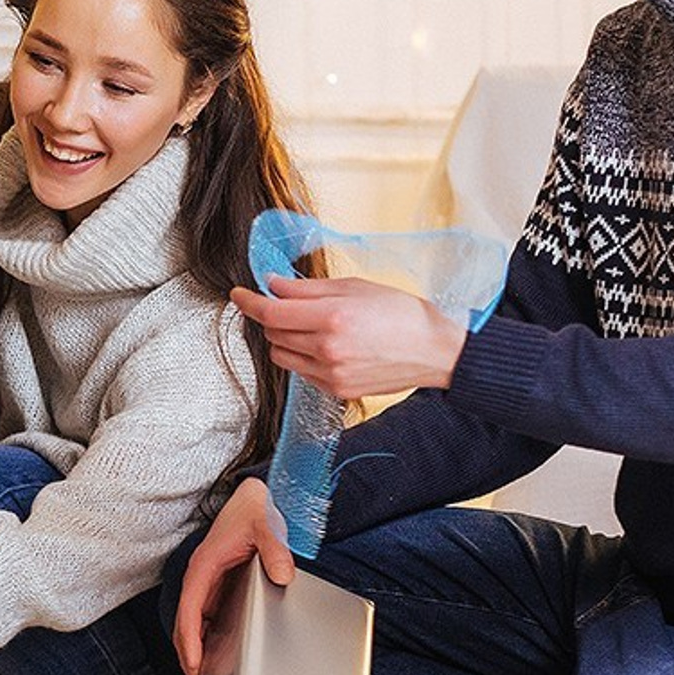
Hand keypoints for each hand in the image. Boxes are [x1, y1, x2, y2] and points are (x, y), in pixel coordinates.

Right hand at [172, 478, 294, 674]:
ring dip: (194, 647)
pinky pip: (205, 615)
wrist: (252, 497)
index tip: (194, 663)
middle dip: (188, 653)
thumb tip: (282, 574)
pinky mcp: (216, 584)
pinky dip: (205, 636)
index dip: (190, 640)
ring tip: (204, 674)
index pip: (190, 610)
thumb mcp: (265, 526)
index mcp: (204, 566)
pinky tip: (216, 650)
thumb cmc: (253, 510)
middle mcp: (201, 577)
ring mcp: (207, 581)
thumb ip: (275, 549)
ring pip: (193, 621)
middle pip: (186, 622)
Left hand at [232, 275, 467, 399]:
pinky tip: (325, 346)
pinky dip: (302, 356)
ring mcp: (330, 373)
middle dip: (273, 316)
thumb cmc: (402, 314)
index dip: (248, 302)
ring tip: (311, 326)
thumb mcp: (355, 287)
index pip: (271, 313)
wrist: (435, 351)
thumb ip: (308, 288)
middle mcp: (328, 349)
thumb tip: (273, 285)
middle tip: (291, 305)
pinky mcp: (335, 390)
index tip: (238, 295)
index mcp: (333, 318)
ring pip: (281, 354)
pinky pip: (300, 371)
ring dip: (285, 338)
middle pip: (273, 333)